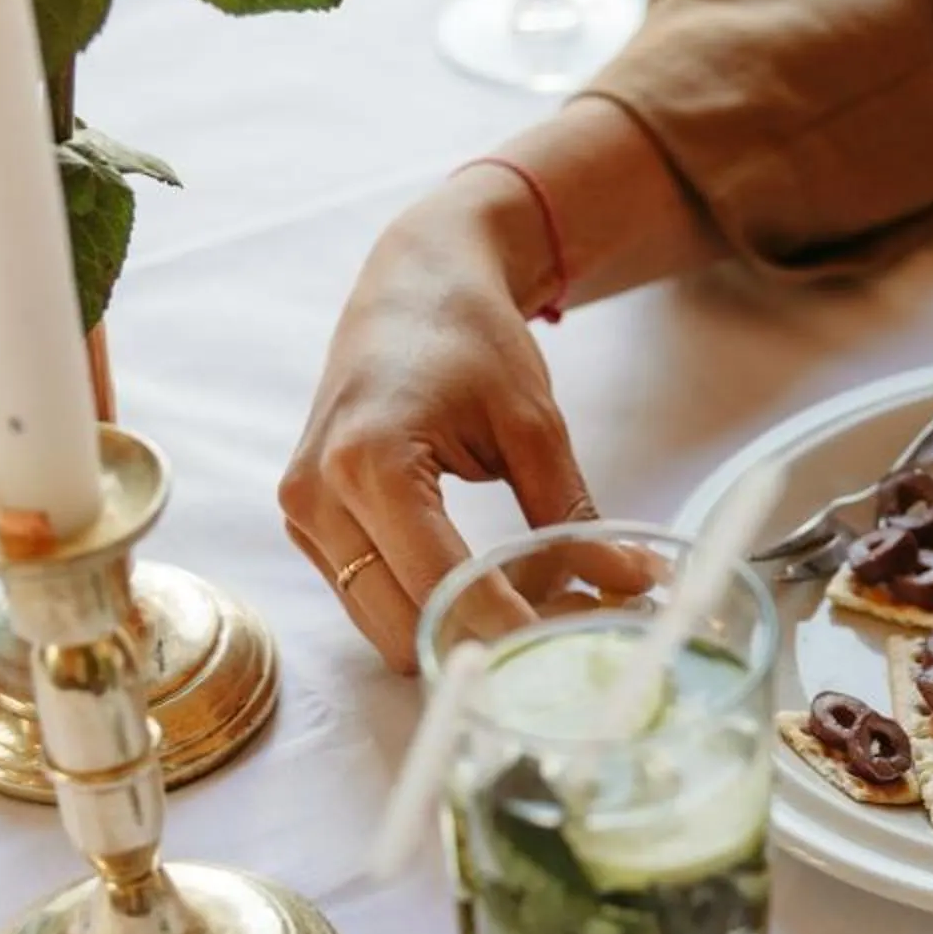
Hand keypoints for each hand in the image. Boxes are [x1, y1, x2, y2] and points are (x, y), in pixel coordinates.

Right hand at [281, 170, 592, 671]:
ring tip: (530, 612)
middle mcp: (318, 494)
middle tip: (563, 637)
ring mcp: (302, 512)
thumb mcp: (534, 424)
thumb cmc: (470, 339)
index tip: (576, 647)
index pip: (444, 584)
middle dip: (484, 641)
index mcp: (370, 463)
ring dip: (453, 633)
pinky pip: (366, 600)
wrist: (411, 286)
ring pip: (382, 627)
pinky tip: (479, 589)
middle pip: (404, 623)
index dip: (514, 628)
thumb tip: (629, 584)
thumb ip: (574, 515)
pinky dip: (424, 610)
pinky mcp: (306, 522)